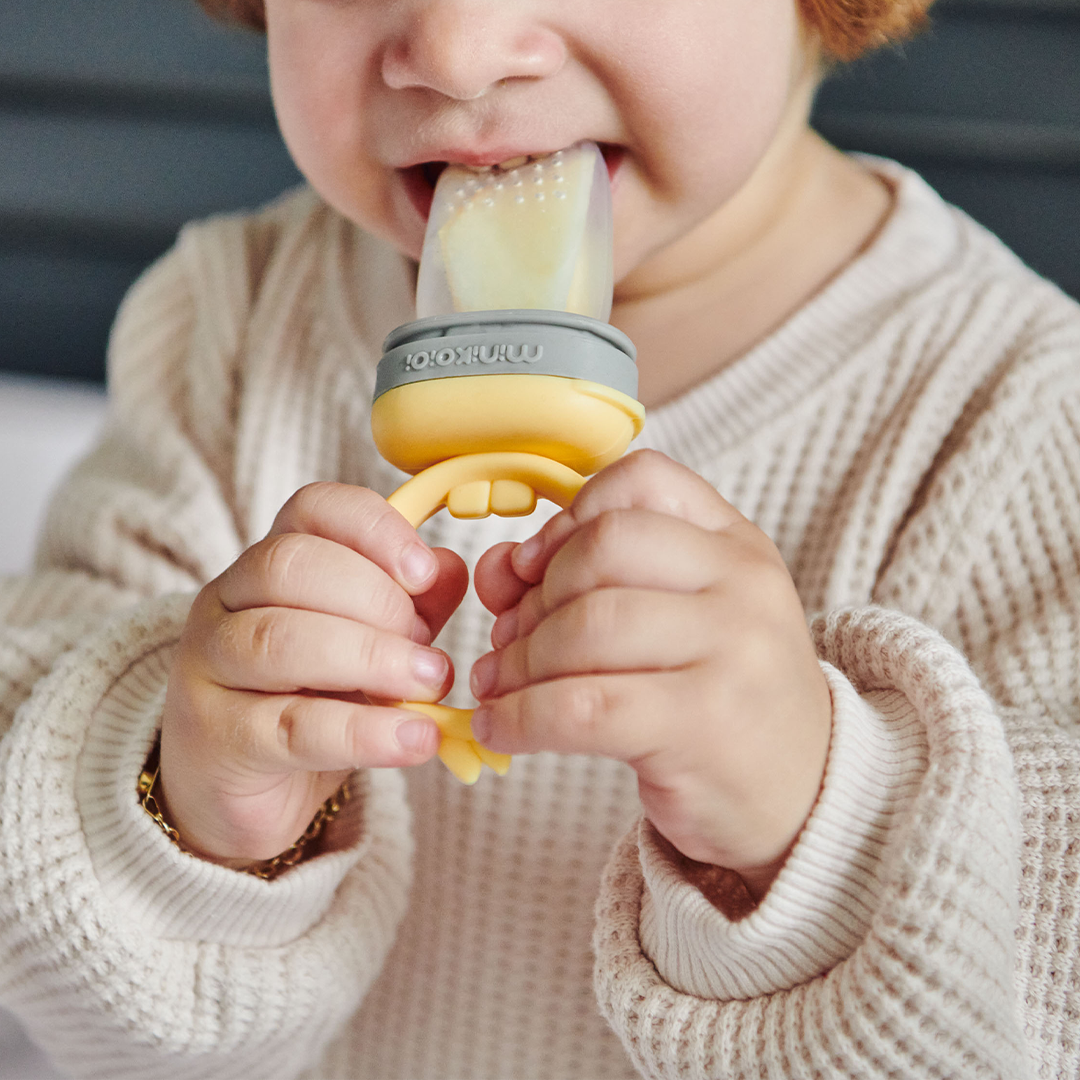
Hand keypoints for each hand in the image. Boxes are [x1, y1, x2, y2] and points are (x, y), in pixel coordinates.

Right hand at [160, 482, 466, 866]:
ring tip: (430, 685)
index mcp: (269, 562)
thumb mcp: (369, 644)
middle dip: (377, 600)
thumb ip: (410, 605)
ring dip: (372, 659)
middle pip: (291, 565)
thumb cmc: (310, 702)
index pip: (311, 509)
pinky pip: (293, 726)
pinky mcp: (218, 739)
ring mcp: (210, 668)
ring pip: (282, 640)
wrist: (241, 789)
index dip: (374, 529)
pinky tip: (415, 738)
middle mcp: (227, 601)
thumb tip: (450, 567)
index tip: (424, 572)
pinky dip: (365, 732)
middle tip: (427, 648)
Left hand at [470, 450, 830, 898]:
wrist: (802, 794)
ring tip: (500, 686)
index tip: (534, 567)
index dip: (568, 517)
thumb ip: (591, 576)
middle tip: (509, 640)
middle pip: (602, 548)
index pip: (642, 480)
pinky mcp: (703, 725)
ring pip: (586, 626)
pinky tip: (501, 728)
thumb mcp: (677, 616)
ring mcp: (732, 651)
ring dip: (519, 660)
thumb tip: (499, 567)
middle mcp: (743, 585)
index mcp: (735, 545)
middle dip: (535, 596)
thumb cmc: (721, 697)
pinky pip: (583, 706)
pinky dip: (521, 717)